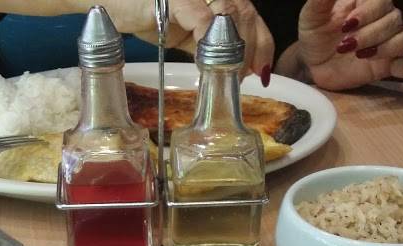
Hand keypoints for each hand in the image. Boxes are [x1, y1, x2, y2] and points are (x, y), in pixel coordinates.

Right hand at [103, 0, 274, 78]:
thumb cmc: (140, 11)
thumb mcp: (181, 32)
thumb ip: (206, 44)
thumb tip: (229, 68)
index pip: (251, 16)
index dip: (262, 44)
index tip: (260, 73)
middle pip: (246, 15)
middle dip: (250, 51)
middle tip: (241, 78)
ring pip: (230, 16)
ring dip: (232, 49)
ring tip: (226, 73)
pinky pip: (202, 18)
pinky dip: (209, 40)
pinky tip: (205, 61)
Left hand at [294, 0, 402, 90]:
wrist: (312, 64)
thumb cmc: (315, 34)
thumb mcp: (312, 14)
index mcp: (367, 2)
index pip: (382, 0)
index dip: (368, 13)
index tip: (346, 25)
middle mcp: (383, 18)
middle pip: (394, 19)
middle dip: (369, 35)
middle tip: (345, 45)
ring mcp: (389, 42)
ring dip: (387, 47)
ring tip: (362, 55)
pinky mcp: (389, 65)